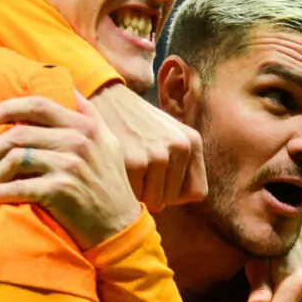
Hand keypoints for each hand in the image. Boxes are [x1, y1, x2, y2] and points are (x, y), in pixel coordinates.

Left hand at [0, 94, 141, 249]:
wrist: (119, 225)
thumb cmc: (109, 184)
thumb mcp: (108, 142)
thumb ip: (89, 114)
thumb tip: (69, 88)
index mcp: (85, 125)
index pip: (38, 105)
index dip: (7, 108)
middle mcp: (78, 141)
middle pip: (19, 133)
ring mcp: (70, 165)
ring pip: (15, 158)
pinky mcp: (61, 191)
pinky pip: (19, 186)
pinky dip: (2, 192)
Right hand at [89, 84, 206, 211]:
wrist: (104, 97)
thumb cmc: (135, 121)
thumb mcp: (167, 133)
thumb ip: (179, 164)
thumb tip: (169, 204)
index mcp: (192, 141)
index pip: (197, 192)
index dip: (177, 194)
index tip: (160, 184)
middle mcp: (180, 147)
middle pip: (172, 198)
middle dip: (155, 194)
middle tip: (139, 174)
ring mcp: (158, 154)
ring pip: (154, 202)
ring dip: (139, 194)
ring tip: (128, 170)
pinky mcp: (135, 162)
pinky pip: (134, 196)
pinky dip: (124, 189)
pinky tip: (118, 168)